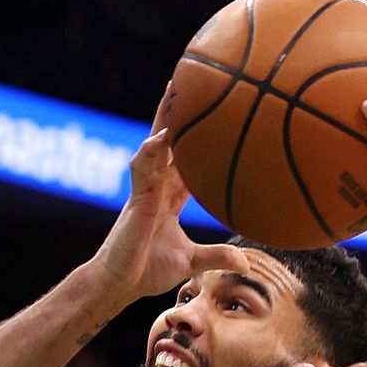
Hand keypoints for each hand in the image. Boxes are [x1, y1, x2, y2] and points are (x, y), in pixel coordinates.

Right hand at [90, 84, 247, 303]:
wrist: (119, 284)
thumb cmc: (147, 271)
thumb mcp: (191, 262)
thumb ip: (217, 256)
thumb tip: (247, 261)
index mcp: (168, 197)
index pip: (186, 161)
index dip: (199, 140)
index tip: (216, 119)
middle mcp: (157, 186)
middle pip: (170, 141)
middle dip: (180, 114)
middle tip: (195, 82)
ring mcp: (145, 189)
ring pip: (155, 144)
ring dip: (164, 117)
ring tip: (175, 88)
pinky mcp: (135, 197)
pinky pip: (142, 167)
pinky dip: (151, 149)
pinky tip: (164, 134)